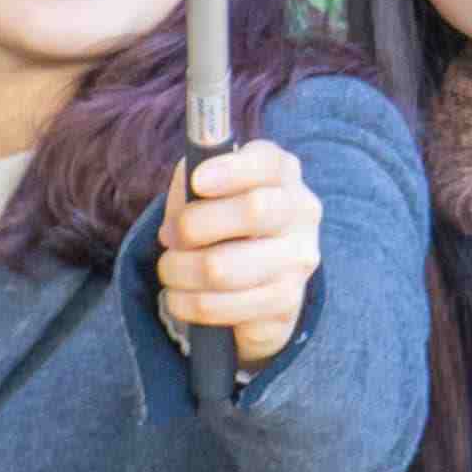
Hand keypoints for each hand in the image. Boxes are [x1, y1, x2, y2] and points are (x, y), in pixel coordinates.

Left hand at [158, 138, 321, 367]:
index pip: (268, 163)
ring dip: (180, 271)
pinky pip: (222, 308)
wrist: (258, 273)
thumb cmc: (223, 218)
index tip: (197, 181)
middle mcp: (301, 213)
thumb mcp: (207, 191)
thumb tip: (178, 224)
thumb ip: (191, 189)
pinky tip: (181, 298)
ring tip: (170, 270)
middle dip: (194, 225)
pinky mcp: (286, 305)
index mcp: (283, 173)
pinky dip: (187, 304)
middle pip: (254, 211)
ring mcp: (298, 261)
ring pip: (224, 269)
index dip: (231, 170)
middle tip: (170, 237)